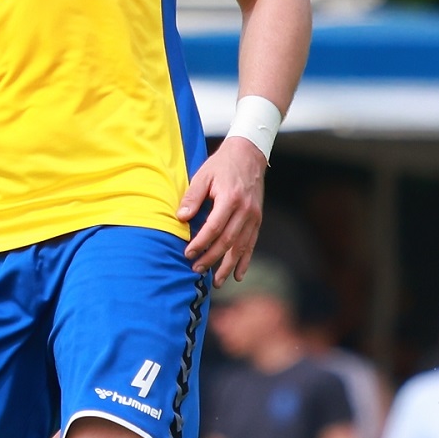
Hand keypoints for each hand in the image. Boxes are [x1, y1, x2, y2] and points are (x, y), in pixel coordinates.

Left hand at [177, 135, 267, 282]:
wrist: (249, 155)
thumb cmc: (222, 166)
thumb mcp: (203, 175)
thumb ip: (192, 197)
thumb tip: (181, 218)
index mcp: (230, 198)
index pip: (214, 227)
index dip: (201, 243)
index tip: (188, 253)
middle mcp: (245, 210)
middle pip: (228, 241)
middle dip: (211, 258)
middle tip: (196, 270)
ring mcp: (254, 216)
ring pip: (241, 247)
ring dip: (228, 266)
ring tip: (216, 282)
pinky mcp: (257, 220)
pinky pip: (252, 244)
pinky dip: (245, 261)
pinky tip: (237, 275)